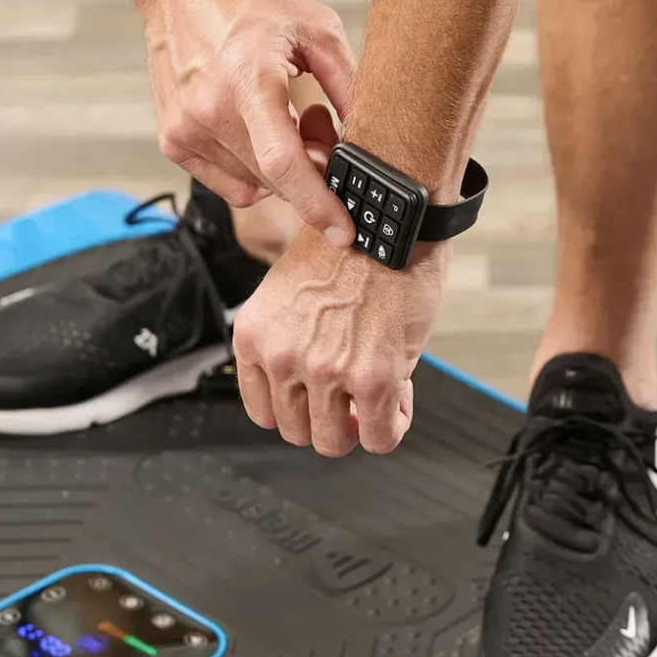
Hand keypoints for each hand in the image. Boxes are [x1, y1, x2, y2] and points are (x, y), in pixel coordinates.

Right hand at [133, 0, 356, 244]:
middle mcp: (208, 110)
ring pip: (254, 186)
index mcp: (247, 79)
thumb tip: (368, 145)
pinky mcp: (173, 141)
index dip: (317, 204)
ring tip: (284, 117)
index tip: (342, 230)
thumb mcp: (317, 30)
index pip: (283, 164)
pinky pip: (228, 183)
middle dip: (310, 172)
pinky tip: (256, 130)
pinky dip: (252, 169)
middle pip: (274, 180)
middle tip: (318, 128)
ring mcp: (185, 129)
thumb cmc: (249, 1)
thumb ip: (348, 89)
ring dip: (280, 169)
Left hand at [232, 229, 451, 456]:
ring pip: (334, 441)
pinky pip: (380, 438)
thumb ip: (294, 341)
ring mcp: (324, 372)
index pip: (263, 411)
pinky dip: (392, 428)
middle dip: (329, 419)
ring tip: (379, 396)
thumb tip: (322, 388)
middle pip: (297, 431)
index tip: (320, 398)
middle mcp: (281, 357)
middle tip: (354, 396)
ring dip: (359, 427)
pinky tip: (400, 400)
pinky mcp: (372, 379)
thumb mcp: (293, 293)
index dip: (299, 409)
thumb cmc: (351, 242)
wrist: (387, 215)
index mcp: (255, 335)